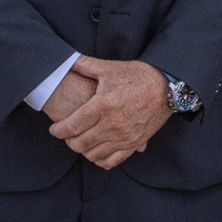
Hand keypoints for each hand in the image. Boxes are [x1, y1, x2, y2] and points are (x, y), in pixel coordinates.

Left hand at [49, 56, 168, 167]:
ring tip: (81, 141)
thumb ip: (85, 65)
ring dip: (83, 151)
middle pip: (80, 143)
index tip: (54, 129)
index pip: (72, 126)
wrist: (168, 87)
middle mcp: (113, 124)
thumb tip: (66, 61)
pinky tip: (96, 152)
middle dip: (68, 141)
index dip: (58, 130)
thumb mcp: (110, 68)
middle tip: (67, 134)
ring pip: (94, 154)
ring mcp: (124, 136)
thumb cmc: (138, 76)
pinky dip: (101, 160)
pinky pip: (112, 160)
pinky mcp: (134, 143)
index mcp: (103, 105)